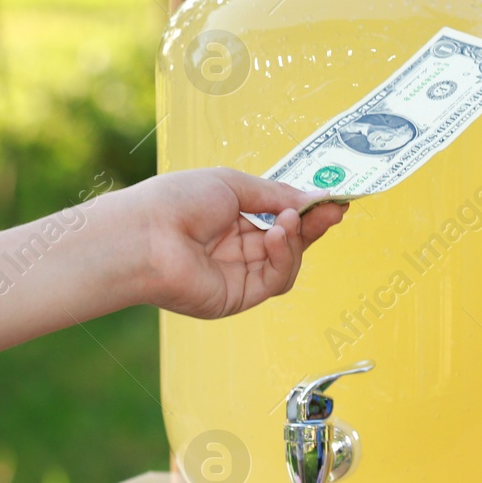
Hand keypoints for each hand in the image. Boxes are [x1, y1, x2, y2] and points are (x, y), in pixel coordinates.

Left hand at [130, 168, 345, 318]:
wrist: (145, 234)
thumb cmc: (176, 201)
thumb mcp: (233, 184)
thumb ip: (275, 194)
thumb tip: (314, 200)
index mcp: (229, 220)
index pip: (277, 218)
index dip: (304, 210)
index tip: (332, 200)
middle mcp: (234, 250)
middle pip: (288, 242)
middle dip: (312, 226)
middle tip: (336, 210)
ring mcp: (236, 276)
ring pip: (286, 263)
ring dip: (295, 240)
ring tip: (288, 221)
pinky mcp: (237, 298)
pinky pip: (275, 280)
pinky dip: (284, 257)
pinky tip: (278, 235)